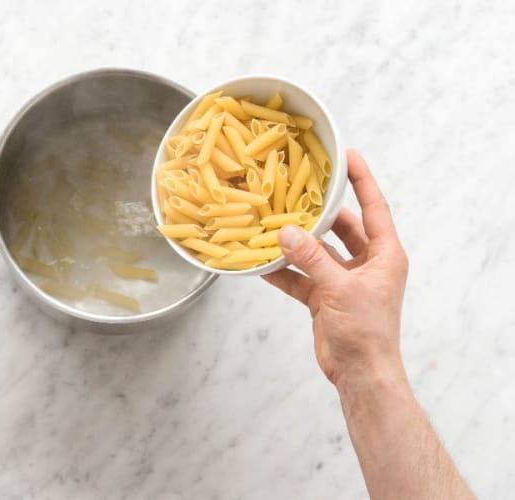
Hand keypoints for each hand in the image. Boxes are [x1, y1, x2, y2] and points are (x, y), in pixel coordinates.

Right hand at [263, 150, 408, 389]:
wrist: (360, 374)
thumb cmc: (365, 331)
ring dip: (295, 243)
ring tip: (270, 224)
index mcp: (384, 255)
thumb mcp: (338, 289)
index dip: (361, 179)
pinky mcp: (324, 297)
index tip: (347, 154)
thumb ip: (311, 258)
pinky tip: (261, 263)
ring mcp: (343, 280)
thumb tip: (285, 232)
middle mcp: (365, 263)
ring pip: (316, 252)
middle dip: (319, 211)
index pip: (374, 207)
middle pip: (341, 227)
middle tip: (296, 189)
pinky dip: (283, 271)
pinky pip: (301, 277)